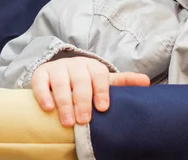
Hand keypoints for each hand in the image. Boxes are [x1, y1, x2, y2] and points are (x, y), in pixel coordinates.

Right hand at [32, 57, 149, 126]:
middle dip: (83, 101)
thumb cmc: (87, 81)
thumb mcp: (104, 81)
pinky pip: (41, 83)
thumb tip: (147, 82)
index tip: (103, 108)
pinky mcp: (41, 74)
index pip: (100, 76)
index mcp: (94, 66)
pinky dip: (44, 95)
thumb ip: (124, 82)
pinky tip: (49, 108)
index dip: (102, 91)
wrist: (60, 72)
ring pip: (61, 83)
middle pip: (81, 81)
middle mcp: (76, 65)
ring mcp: (58, 68)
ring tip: (68, 122)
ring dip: (65, 103)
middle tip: (84, 120)